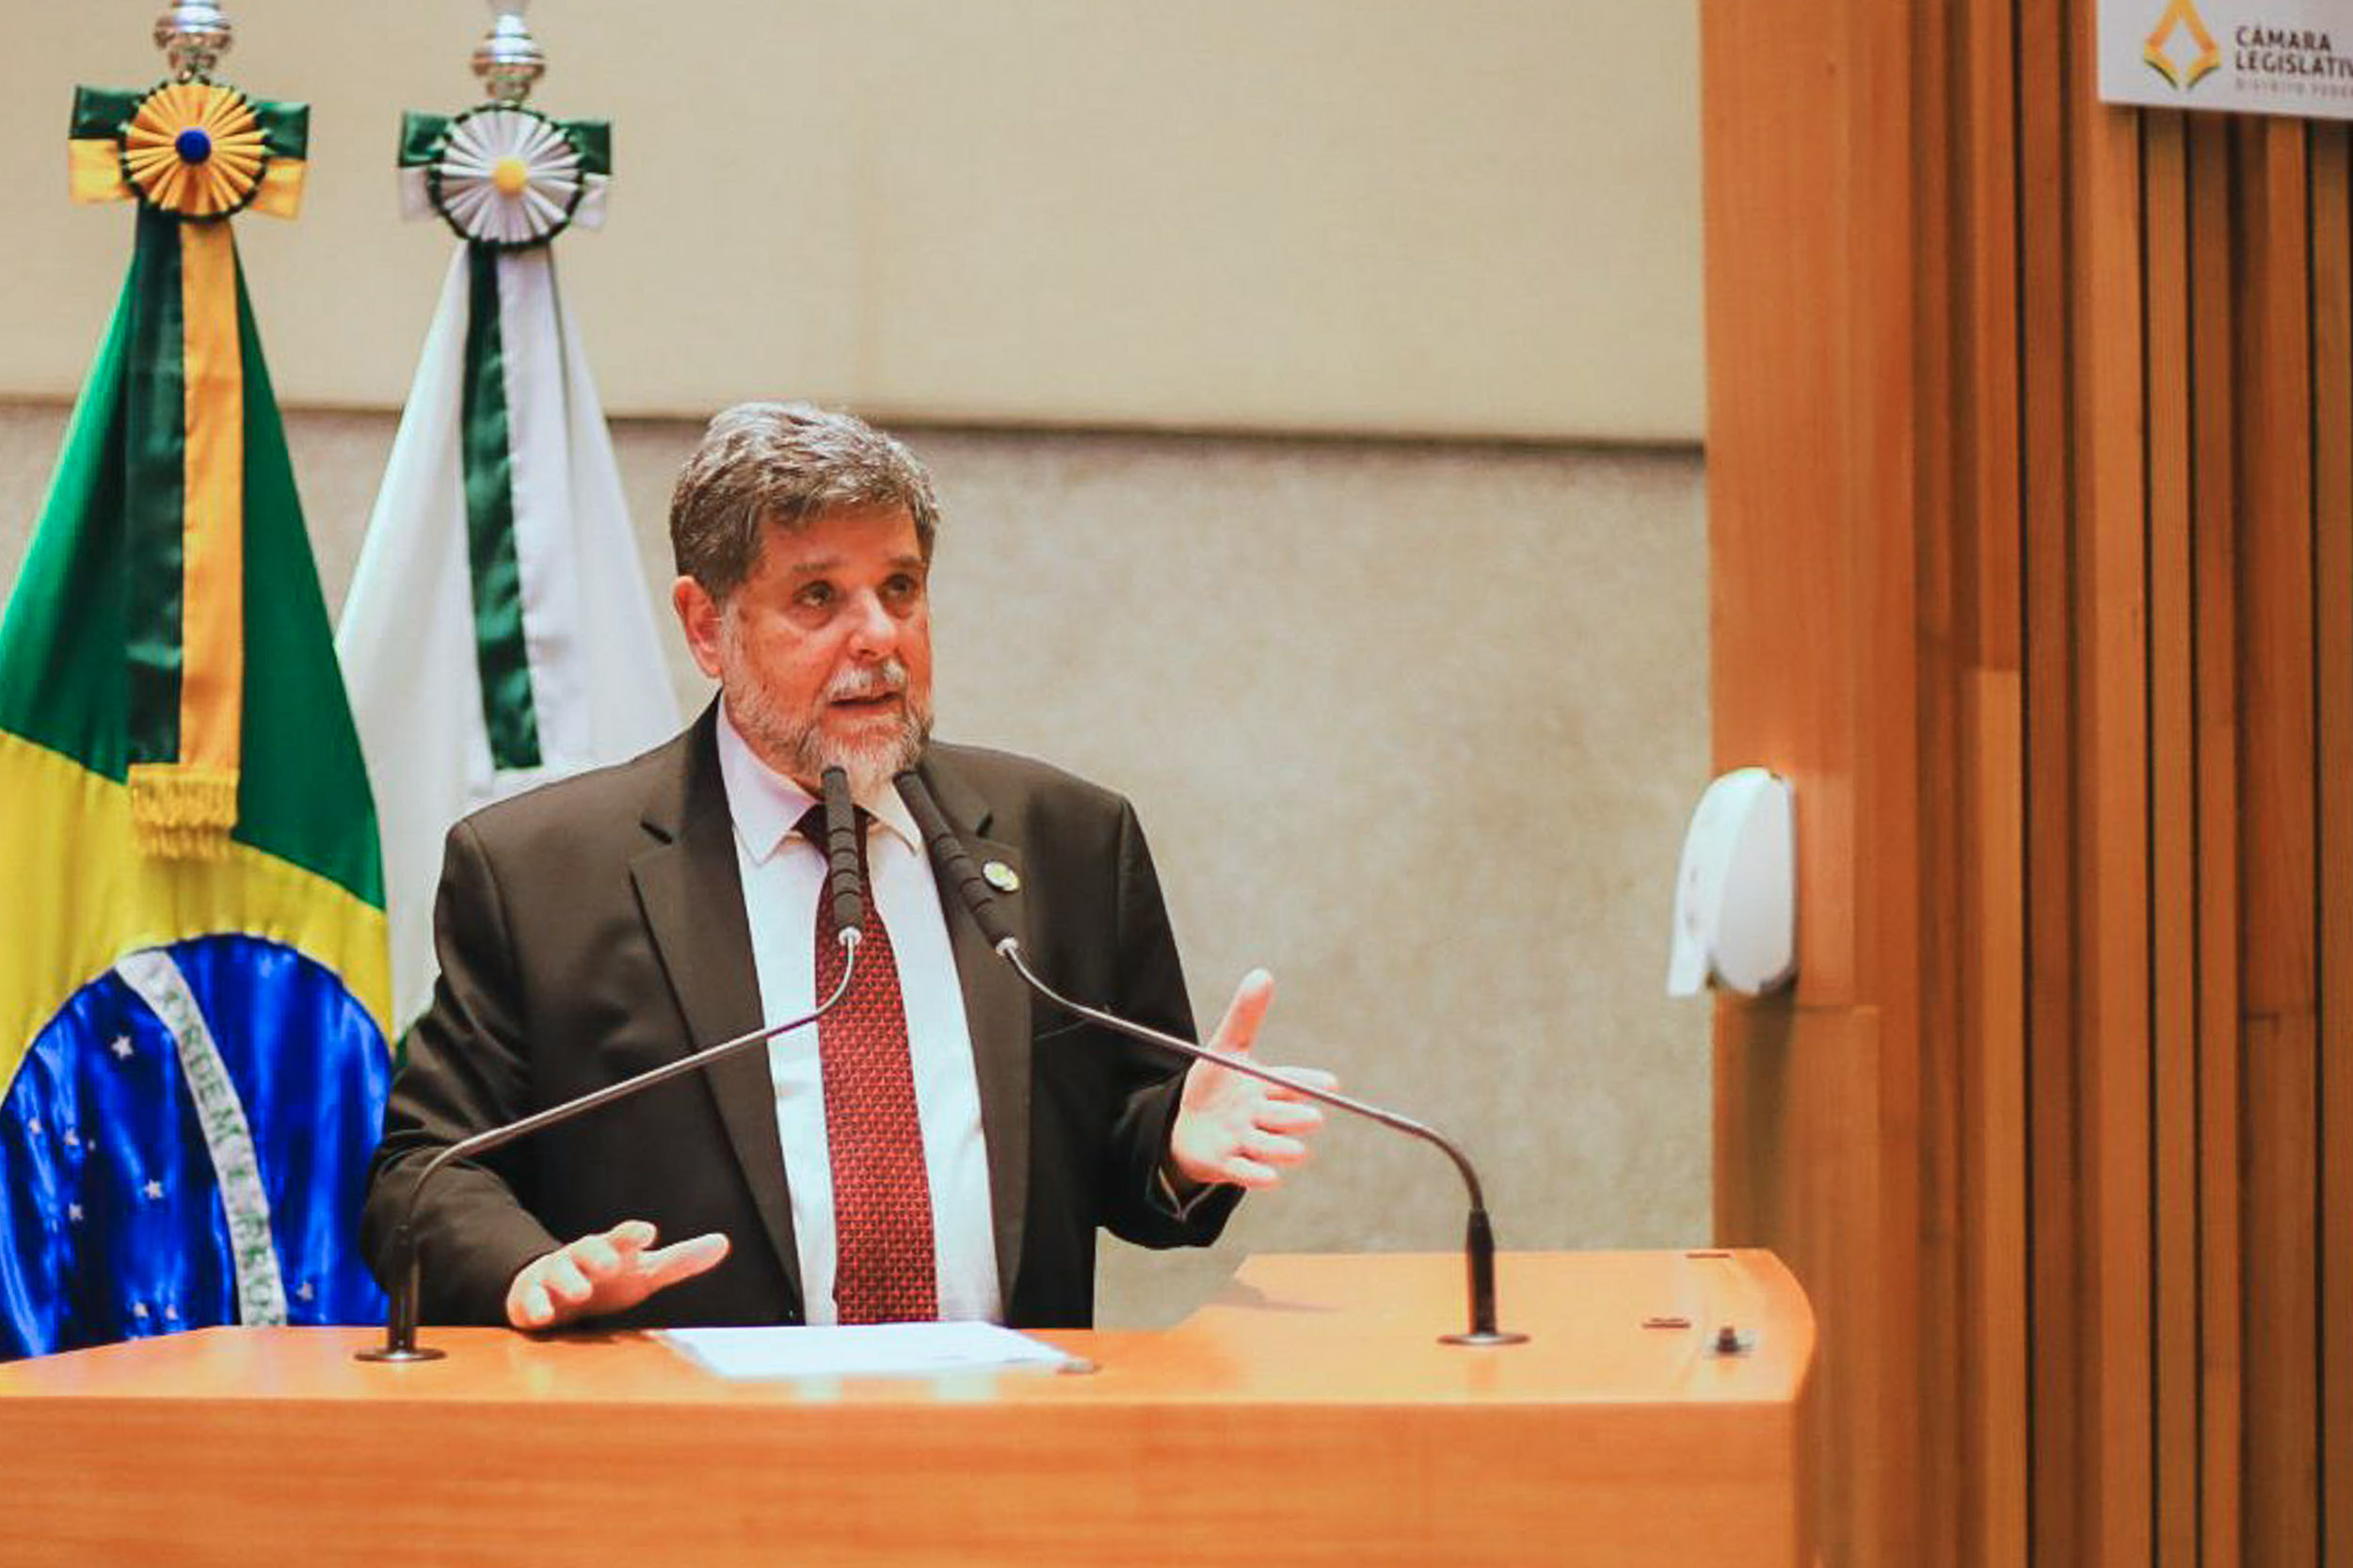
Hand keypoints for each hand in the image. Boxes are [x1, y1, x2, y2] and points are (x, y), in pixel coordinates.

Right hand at [504, 1219, 729, 1330]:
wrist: (555, 1289)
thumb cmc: (609, 1279)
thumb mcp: (645, 1272)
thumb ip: (680, 1260)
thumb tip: (723, 1242)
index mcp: (611, 1249)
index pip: (623, 1237)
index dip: (632, 1234)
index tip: (646, 1234)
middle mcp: (582, 1257)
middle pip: (587, 1249)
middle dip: (597, 1254)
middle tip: (610, 1263)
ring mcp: (554, 1276)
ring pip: (558, 1273)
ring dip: (569, 1281)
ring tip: (580, 1292)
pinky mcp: (530, 1298)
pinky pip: (529, 1301)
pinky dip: (535, 1307)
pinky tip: (543, 1316)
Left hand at [1168, 969, 1336, 1189]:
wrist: (1186, 1128)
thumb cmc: (1214, 1087)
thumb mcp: (1224, 1049)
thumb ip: (1244, 1016)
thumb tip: (1263, 974)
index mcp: (1265, 1088)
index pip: (1291, 1082)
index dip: (1309, 1083)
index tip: (1329, 1083)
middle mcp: (1260, 1117)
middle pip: (1282, 1117)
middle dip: (1296, 1118)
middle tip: (1314, 1118)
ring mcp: (1245, 1142)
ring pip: (1268, 1147)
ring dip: (1282, 1149)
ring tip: (1299, 1151)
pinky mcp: (1227, 1164)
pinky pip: (1243, 1171)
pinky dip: (1256, 1175)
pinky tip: (1271, 1177)